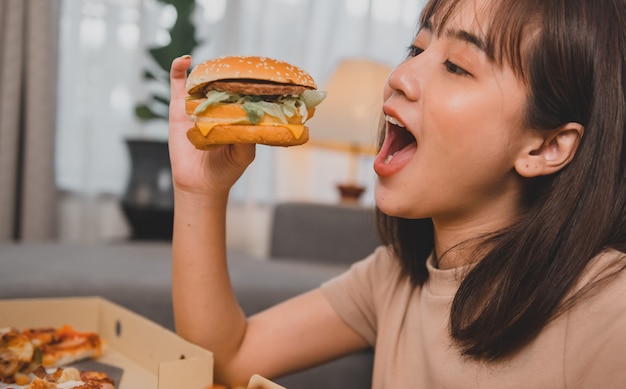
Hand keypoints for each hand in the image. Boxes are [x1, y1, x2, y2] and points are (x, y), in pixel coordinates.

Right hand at [168, 55, 255, 196]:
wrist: (199, 184)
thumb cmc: (226, 169)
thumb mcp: (244, 154)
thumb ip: (248, 136)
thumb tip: (253, 116)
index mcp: (236, 115)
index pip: (243, 92)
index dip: (248, 81)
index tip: (257, 71)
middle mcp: (219, 107)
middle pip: (223, 83)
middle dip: (229, 72)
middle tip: (237, 63)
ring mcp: (199, 106)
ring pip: (202, 81)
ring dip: (208, 70)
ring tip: (215, 64)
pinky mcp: (179, 108)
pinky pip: (178, 85)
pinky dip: (179, 70)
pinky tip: (185, 60)